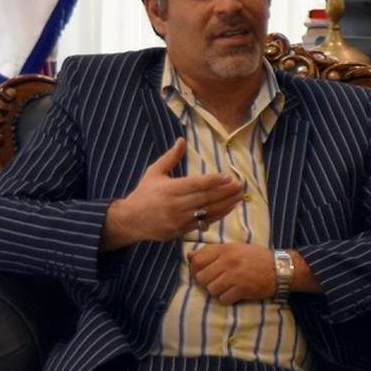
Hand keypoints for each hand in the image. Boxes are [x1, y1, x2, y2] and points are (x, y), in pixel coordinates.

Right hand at [101, 138, 243, 250]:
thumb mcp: (154, 172)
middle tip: (240, 185)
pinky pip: (204, 222)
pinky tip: (229, 207)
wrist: (130, 221)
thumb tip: (182, 140)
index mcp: (169, 189)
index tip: (228, 176)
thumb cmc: (144, 194)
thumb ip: (170, 157)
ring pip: (207, 211)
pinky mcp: (182, 231)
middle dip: (225, 192)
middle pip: (205, 198)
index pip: (195, 184)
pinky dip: (218, 215)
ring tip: (239, 196)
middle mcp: (175, 205)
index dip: (213, 180)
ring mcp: (179, 220)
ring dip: (226, 204)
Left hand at [188, 242, 275, 304]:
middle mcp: (228, 261)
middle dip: (206, 283)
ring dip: (217, 292)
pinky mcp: (242, 289)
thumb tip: (189, 257)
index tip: (203, 272)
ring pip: (211, 290)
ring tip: (227, 288)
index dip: (196, 269)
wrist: (280, 269)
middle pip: (201, 277)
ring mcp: (235, 276)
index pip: (197, 260)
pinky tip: (234, 294)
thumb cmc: (257, 258)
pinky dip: (227, 299)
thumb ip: (213, 251)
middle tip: (217, 282)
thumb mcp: (235, 248)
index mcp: (226, 249)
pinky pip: (223, 299)